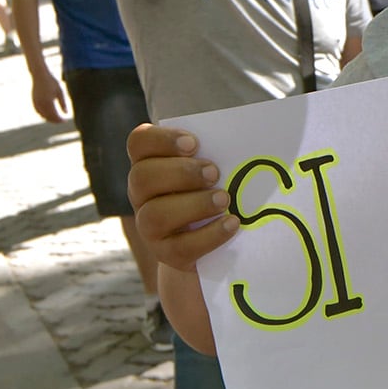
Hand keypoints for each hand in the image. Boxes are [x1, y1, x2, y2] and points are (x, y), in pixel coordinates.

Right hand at [30, 71, 68, 122]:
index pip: (54, 116)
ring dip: (48, 118)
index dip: (60, 120)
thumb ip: (63, 103)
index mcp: (48, 102)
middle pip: (48, 117)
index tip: (65, 121)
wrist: (40, 75)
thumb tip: (66, 113)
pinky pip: (38, 111)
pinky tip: (48, 114)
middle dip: (55, 120)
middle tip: (61, 120)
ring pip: (42, 115)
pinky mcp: (33, 101)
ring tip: (56, 118)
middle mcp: (41, 104)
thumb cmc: (52, 82)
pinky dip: (43, 114)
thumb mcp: (60, 92)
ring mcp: (36, 103)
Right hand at [128, 123, 237, 271]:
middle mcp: (141, 194)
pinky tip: (232, 223)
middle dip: (181, 173)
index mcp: (149, 163)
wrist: (212, 241)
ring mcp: (149, 226)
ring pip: (154, 215)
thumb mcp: (211, 166)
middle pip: (142, 177)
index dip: (162, 139)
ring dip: (193, 204)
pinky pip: (180, 247)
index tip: (193, 143)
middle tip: (214, 173)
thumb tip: (247, 134)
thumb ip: (217, 150)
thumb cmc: (213, 189)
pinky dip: (209, 235)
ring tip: (224, 200)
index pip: (139, 142)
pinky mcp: (166, 253)